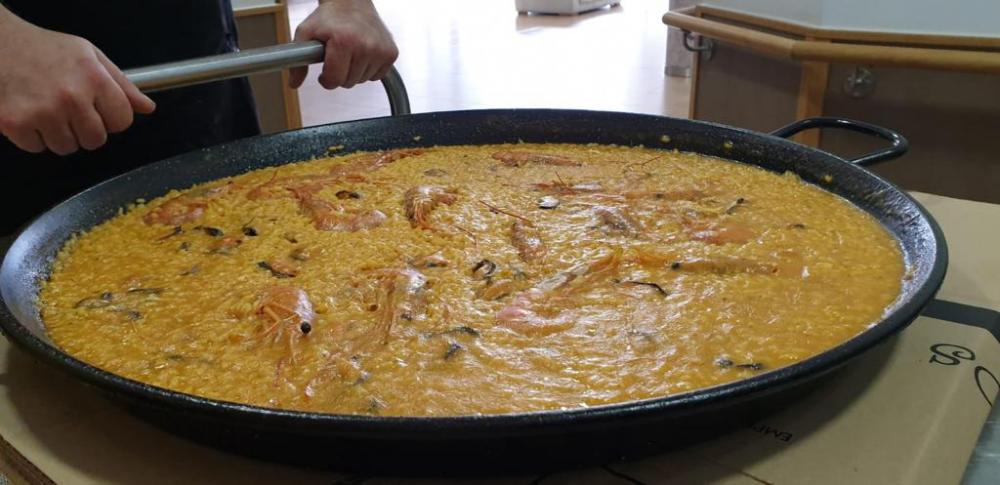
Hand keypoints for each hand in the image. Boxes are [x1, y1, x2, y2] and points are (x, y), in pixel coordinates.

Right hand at [0, 13, 154, 154]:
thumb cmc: (45, 49)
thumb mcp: (90, 56)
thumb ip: (121, 84)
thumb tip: (147, 108)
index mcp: (94, 79)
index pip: (122, 121)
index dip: (112, 118)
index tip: (100, 110)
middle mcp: (71, 97)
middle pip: (96, 140)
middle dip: (86, 130)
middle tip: (70, 110)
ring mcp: (42, 113)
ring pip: (67, 148)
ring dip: (59, 134)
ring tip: (48, 109)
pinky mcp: (15, 123)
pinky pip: (38, 148)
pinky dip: (33, 136)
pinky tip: (30, 113)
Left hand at [289, 0, 397, 89]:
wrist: (352, 0)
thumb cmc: (330, 16)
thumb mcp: (306, 33)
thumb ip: (298, 61)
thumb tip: (294, 83)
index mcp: (344, 41)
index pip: (335, 80)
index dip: (326, 79)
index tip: (324, 72)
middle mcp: (366, 46)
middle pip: (348, 82)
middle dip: (339, 74)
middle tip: (336, 58)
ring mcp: (381, 50)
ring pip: (363, 80)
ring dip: (354, 72)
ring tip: (350, 53)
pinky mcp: (391, 52)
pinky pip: (378, 76)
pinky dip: (369, 69)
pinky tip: (362, 55)